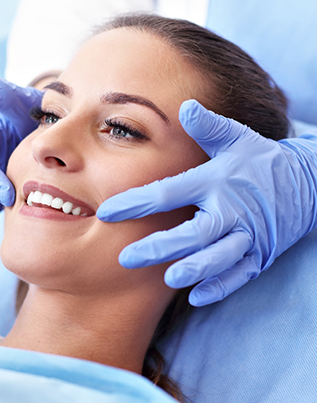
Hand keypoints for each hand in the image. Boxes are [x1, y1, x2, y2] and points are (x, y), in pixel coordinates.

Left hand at [97, 99, 316, 305]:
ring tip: (169, 278)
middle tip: (127, 258)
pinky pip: (240, 274)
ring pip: (220, 257)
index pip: (170, 192)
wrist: (307, 183)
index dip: (137, 202)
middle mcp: (232, 209)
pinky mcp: (260, 254)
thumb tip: (185, 106)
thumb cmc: (259, 159)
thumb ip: (209, 127)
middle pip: (195, 232)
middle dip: (161, 246)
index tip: (106, 212)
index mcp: (216, 181)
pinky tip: (196, 296)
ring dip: (196, 269)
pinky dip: (221, 286)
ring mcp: (248, 235)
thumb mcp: (236, 138)